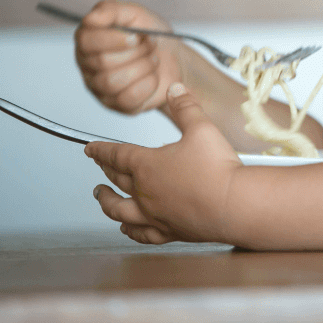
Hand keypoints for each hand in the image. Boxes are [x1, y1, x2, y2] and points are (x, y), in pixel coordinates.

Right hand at [75, 0, 182, 114]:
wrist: (174, 57)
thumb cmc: (150, 34)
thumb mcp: (134, 13)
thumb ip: (111, 10)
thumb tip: (91, 18)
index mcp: (88, 39)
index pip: (86, 41)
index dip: (114, 39)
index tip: (135, 36)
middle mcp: (88, 64)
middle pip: (103, 63)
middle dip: (136, 52)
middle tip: (150, 45)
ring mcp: (100, 87)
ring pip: (113, 82)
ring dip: (143, 67)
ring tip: (152, 59)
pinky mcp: (116, 104)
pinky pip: (127, 98)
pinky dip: (148, 84)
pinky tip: (152, 76)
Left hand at [85, 83, 244, 244]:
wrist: (233, 205)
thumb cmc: (217, 169)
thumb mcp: (202, 128)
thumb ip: (186, 107)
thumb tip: (175, 89)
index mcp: (147, 165)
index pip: (116, 154)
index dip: (101, 150)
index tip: (90, 149)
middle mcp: (145, 192)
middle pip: (117, 180)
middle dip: (105, 171)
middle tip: (99, 167)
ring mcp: (154, 214)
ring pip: (120, 210)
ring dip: (107, 203)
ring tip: (101, 198)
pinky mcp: (168, 232)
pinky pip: (141, 234)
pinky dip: (130, 231)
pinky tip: (127, 230)